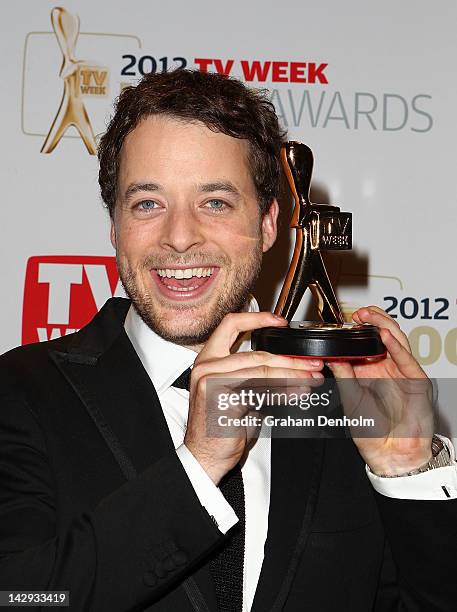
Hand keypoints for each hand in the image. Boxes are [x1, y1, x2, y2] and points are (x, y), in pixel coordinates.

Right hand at [184, 312, 323, 483]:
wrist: (206, 456)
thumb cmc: (222, 427)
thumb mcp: (240, 394)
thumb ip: (256, 376)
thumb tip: (291, 367)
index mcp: (209, 358)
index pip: (231, 324)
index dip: (257, 318)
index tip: (281, 321)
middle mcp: (206, 366)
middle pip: (257, 353)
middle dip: (290, 359)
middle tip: (313, 364)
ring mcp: (211, 381)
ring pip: (261, 371)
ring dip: (292, 375)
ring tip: (312, 379)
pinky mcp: (220, 398)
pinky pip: (260, 391)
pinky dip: (283, 392)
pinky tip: (298, 394)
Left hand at [328, 306, 433, 475]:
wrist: (391, 454)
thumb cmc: (372, 431)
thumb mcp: (350, 398)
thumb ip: (343, 375)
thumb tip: (330, 355)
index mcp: (370, 370)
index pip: (366, 341)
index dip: (358, 328)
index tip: (344, 320)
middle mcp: (387, 367)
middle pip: (383, 335)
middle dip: (372, 320)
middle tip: (358, 313)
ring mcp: (402, 372)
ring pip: (397, 340)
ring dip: (383, 326)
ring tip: (370, 317)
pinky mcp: (416, 381)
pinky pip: (407, 359)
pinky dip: (396, 346)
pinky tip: (385, 336)